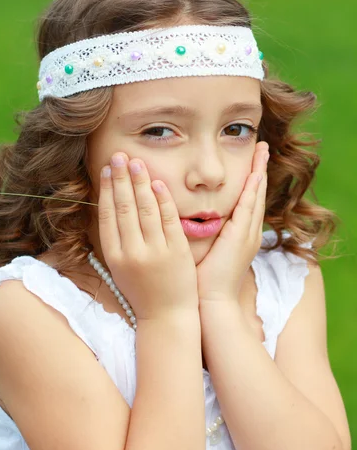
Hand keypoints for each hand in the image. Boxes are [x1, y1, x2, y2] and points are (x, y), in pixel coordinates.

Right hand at [98, 152, 198, 320]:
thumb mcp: (121, 268)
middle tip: (119, 156)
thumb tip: (109, 207)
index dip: (106, 190)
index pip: (107, 215)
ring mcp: (155, 252)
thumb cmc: (142, 290)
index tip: (106, 170)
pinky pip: (168, 220)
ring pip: (145, 210)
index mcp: (115, 256)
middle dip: (120, 179)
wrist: (166, 316)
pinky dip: (163, 199)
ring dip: (140, 183)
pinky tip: (157, 182)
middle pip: (124, 208)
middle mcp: (132, 252)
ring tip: (136, 162)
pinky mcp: (177, 252)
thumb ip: (116, 240)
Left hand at [196, 141, 269, 304]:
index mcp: (239, 235)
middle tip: (263, 146)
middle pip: (255, 194)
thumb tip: (186, 219)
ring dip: (259, 172)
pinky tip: (255, 174)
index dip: (249, 180)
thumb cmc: (202, 281)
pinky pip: (248, 209)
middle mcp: (247, 232)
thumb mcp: (203, 250)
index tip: (250, 161)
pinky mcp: (241, 238)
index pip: (246, 200)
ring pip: (255, 196)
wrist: (211, 303)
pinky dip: (252, 190)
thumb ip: (199, 232)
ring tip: (263, 150)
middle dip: (259, 169)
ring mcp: (247, 235)